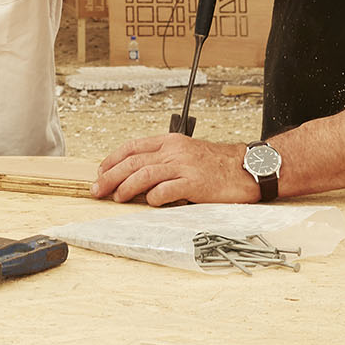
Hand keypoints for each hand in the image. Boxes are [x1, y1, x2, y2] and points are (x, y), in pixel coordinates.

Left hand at [92, 134, 254, 205]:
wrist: (247, 168)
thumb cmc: (217, 164)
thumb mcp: (186, 153)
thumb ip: (163, 161)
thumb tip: (135, 176)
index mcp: (170, 142)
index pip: (132, 147)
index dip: (112, 159)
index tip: (100, 171)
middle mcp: (174, 151)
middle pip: (133, 161)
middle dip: (110, 176)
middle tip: (98, 189)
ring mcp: (184, 166)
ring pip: (145, 174)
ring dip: (126, 187)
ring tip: (116, 197)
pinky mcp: (195, 183)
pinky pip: (167, 189)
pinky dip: (153, 196)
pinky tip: (148, 202)